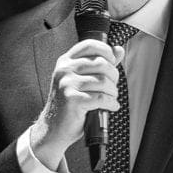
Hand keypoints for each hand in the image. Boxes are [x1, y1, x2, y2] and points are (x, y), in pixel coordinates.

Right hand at [31, 39, 124, 168]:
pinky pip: (102, 98)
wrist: (53, 127)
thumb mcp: (81, 79)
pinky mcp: (72, 100)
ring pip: (103, 81)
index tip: (112, 63)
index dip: (107, 52)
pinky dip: (111, 104)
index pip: (90, 45)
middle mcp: (64, 70)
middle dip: (114, 77)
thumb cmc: (69, 103)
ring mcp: (67, 84)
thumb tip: (118, 50)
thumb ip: (99, 64)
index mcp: (65, 61)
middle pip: (102, 63)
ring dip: (113, 93)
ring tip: (110, 98)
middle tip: (111, 87)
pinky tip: (110, 107)